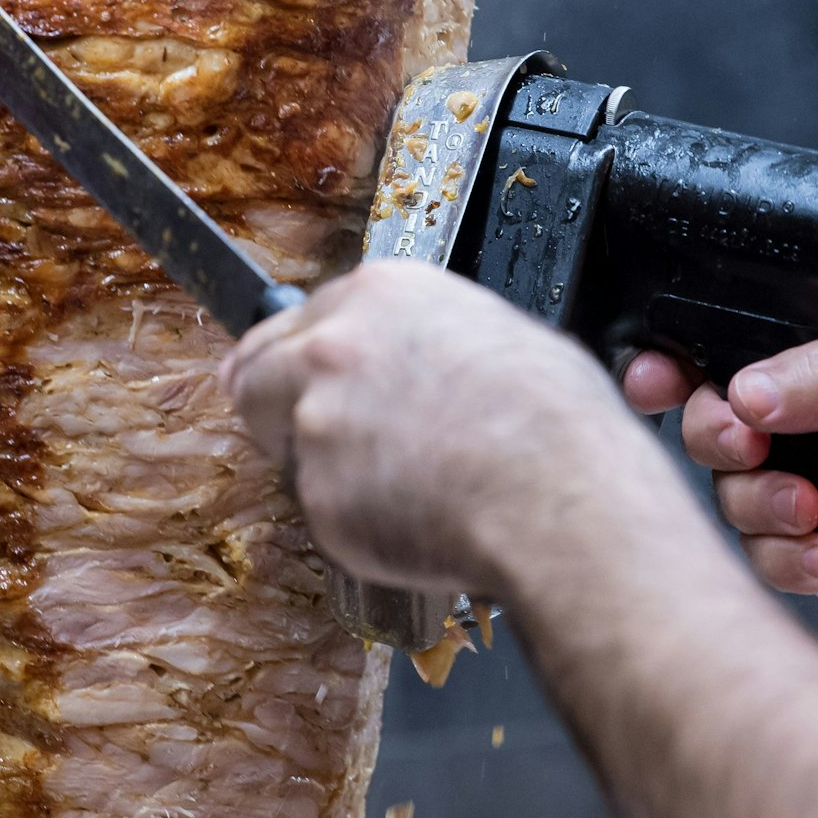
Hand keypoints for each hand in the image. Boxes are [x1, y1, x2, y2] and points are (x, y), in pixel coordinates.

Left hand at [221, 261, 655, 595]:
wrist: (562, 498)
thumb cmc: (556, 423)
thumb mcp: (498, 334)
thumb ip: (421, 335)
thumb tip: (415, 356)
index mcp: (379, 294)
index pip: (297, 322)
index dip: (297, 358)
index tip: (295, 378)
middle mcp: (332, 347)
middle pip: (255, 372)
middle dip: (272, 405)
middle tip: (298, 437)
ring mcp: (317, 419)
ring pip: (289, 448)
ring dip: (324, 468)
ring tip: (402, 486)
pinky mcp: (318, 492)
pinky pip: (324, 511)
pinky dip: (355, 523)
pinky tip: (413, 520)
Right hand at [623, 334, 817, 595]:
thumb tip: (748, 393)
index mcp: (812, 366)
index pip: (716, 355)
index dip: (668, 369)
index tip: (653, 382)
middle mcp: (800, 426)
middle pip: (706, 429)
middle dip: (713, 439)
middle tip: (747, 445)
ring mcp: (806, 485)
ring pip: (730, 498)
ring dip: (753, 506)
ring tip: (802, 509)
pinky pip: (770, 558)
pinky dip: (786, 561)